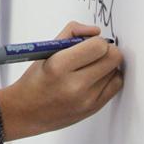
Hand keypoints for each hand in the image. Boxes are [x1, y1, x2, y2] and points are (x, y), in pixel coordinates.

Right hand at [0, 23, 123, 141]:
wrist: (26, 112)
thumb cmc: (35, 80)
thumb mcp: (45, 51)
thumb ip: (71, 33)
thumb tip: (95, 31)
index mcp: (59, 66)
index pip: (98, 46)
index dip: (96, 40)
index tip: (90, 42)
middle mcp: (74, 85)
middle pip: (113, 58)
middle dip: (106, 50)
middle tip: (95, 52)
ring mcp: (86, 99)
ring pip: (116, 71)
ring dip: (107, 65)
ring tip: (90, 67)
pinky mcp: (94, 108)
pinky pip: (116, 86)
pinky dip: (109, 78)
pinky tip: (95, 77)